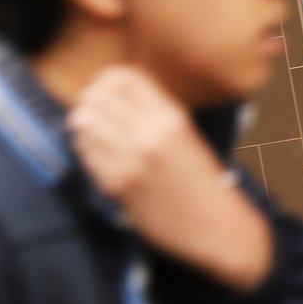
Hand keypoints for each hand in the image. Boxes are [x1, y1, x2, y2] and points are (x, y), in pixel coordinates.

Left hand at [68, 67, 273, 290]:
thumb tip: (114, 94)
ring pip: (85, 121)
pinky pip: (86, 153)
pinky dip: (86, 148)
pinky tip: (97, 153)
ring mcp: (132, 159)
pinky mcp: (118, 185)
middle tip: (95, 112)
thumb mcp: (187, 135)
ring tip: (94, 132)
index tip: (106, 90)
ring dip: (85, 124)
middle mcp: (151, 133)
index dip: (107, 80)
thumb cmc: (202, 182)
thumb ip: (156, 114)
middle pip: (98, 96)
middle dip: (92, 101)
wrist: (217, 226)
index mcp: (172, 117)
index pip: (123, 77)